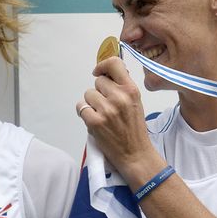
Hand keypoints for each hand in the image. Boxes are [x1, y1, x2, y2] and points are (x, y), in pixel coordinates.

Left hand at [76, 57, 162, 180]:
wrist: (135, 153)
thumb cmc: (135, 128)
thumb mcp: (135, 102)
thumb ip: (122, 87)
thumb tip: (107, 72)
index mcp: (131, 90)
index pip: (114, 64)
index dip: (103, 65)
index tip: (98, 71)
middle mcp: (119, 97)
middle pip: (98, 81)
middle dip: (100, 92)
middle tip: (107, 105)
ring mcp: (106, 109)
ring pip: (88, 94)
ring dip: (92, 103)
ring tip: (103, 115)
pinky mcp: (94, 121)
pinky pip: (81, 107)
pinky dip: (85, 113)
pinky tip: (95, 120)